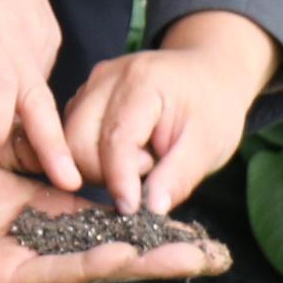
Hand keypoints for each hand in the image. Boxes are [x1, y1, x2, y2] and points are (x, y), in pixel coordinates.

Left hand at [0, 0, 69, 183]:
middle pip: (41, 101)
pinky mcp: (48, 42)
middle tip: (70, 185)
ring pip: (31, 97)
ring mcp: (40, 40)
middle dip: (54, 146)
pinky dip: (8, 98)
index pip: (0, 89)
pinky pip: (31, 83)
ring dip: (2, 120)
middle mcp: (21, 38)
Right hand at [60, 12, 277, 212]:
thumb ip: (179, 176)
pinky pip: (73, 137)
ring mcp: (91, 85)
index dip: (120, 180)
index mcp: (142, 82)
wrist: (208, 73)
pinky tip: (127, 154)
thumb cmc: (213, 107)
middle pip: (77, 141)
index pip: (115, 139)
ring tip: (141, 159)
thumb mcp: (209, 145)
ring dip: (98, 166)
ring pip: (70, 142)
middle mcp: (107, 78)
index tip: (132, 208)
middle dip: (104, 172)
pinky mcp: (85, 96)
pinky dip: (94, 156)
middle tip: (147, 171)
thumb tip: (152, 209)